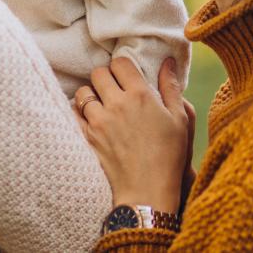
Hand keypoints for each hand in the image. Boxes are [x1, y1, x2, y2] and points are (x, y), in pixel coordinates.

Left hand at [75, 57, 190, 212]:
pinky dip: (79, 112)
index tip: (126, 76)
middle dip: (105, 77)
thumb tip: (167, 61)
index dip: (123, 66)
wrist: (147, 191)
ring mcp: (99, 120)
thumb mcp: (180, 119)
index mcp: (141, 95)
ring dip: (91, 94)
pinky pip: (73, 113)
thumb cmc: (169, 156)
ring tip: (101, 105)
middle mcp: (117, 103)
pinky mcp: (87, 137)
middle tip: (113, 89)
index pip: (120, 63)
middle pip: (98, 73)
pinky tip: (90, 118)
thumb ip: (171, 87)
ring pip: (83, 92)